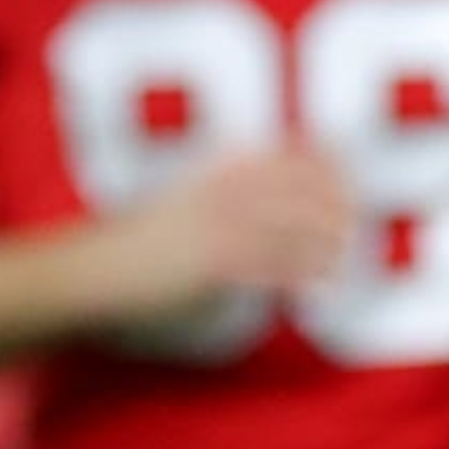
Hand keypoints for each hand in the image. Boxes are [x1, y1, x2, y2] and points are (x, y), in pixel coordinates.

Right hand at [97, 145, 351, 326]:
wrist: (97, 268)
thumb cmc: (145, 239)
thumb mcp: (190, 196)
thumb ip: (234, 189)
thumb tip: (287, 201)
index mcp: (223, 167)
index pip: (298, 156)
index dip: (333, 169)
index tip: (351, 188)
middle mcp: (229, 188)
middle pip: (309, 191)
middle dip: (339, 211)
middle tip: (352, 231)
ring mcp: (225, 224)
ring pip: (301, 230)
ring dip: (328, 248)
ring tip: (338, 264)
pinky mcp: (219, 263)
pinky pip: (278, 269)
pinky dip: (303, 280)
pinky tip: (315, 293)